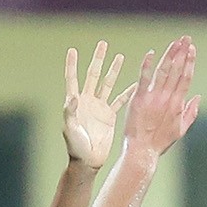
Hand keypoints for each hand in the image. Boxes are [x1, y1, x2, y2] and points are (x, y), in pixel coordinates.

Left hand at [61, 40, 134, 168]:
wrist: (88, 162)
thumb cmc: (75, 148)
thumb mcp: (70, 129)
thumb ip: (70, 112)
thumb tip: (73, 96)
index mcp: (76, 103)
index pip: (73, 79)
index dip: (72, 65)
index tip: (73, 50)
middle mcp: (88, 101)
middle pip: (93, 75)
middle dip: (98, 60)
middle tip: (103, 44)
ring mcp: (100, 107)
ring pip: (108, 84)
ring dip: (113, 70)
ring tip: (119, 56)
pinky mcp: (110, 116)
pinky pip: (120, 101)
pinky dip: (128, 92)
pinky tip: (137, 83)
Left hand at [124, 36, 199, 157]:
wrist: (142, 151)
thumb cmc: (160, 143)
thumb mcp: (180, 130)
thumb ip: (191, 113)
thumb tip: (198, 97)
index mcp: (177, 104)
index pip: (185, 78)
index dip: (189, 62)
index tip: (192, 49)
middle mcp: (167, 98)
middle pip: (176, 70)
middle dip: (182, 53)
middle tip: (186, 38)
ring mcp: (153, 98)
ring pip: (163, 71)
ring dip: (170, 55)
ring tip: (175, 42)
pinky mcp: (139, 99)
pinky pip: (143, 79)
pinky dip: (147, 66)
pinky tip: (152, 53)